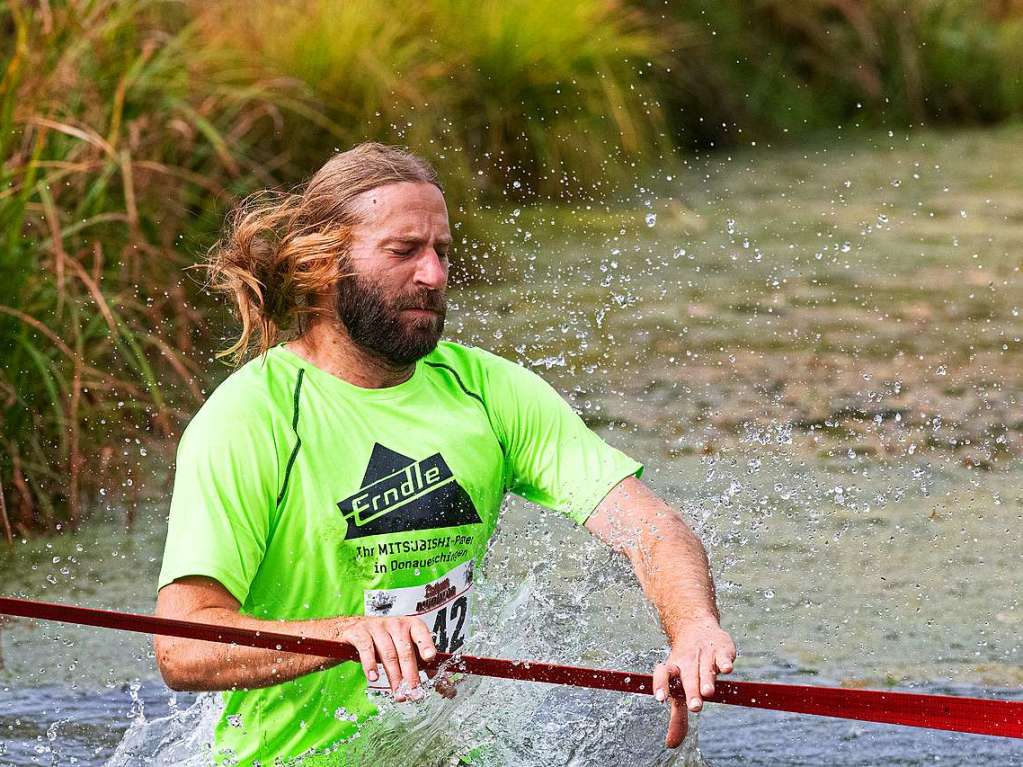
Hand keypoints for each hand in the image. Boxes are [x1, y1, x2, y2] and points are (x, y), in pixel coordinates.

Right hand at [338, 616, 436, 700]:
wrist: (350, 629)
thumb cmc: (380, 640)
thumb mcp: (398, 646)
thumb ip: (415, 659)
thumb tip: (432, 675)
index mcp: (408, 625)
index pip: (420, 632)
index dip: (426, 644)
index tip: (430, 657)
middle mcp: (394, 623)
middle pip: (405, 650)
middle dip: (410, 674)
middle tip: (414, 692)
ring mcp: (376, 626)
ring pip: (388, 654)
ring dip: (394, 676)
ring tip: (398, 693)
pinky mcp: (359, 632)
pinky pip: (367, 649)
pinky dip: (370, 665)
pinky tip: (374, 677)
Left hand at [653, 616, 735, 747]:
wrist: (695, 627)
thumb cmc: (686, 666)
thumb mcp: (679, 689)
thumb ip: (677, 716)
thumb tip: (671, 744)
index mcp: (673, 669)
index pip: (662, 674)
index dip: (660, 684)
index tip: (660, 699)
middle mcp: (687, 660)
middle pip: (687, 676)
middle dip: (691, 691)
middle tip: (695, 707)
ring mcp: (704, 653)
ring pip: (704, 667)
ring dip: (706, 679)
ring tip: (708, 692)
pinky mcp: (720, 648)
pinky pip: (722, 655)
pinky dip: (724, 661)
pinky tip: (726, 670)